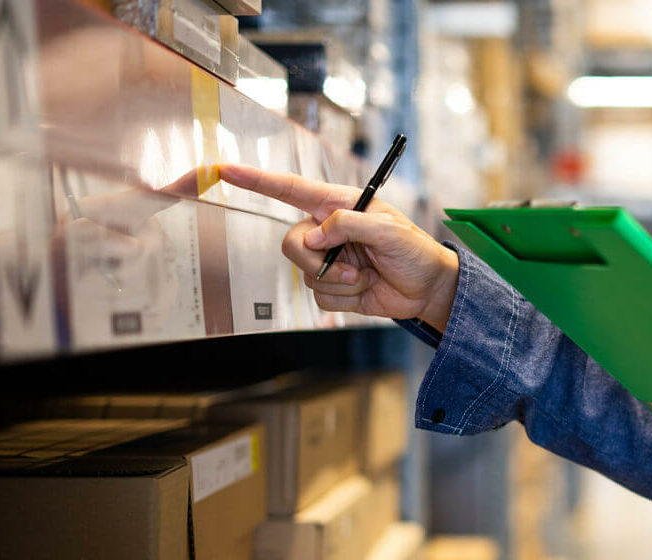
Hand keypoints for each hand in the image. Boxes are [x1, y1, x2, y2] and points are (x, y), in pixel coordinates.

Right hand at [217, 164, 459, 329]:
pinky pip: (319, 297)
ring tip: (368, 276)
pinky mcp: (333, 287)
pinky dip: (344, 298)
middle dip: (317, 261)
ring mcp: (328, 260)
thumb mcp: (389, 230)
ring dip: (340, 281)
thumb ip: (349, 224)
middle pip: (291, 243)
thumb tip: (314, 237)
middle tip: (351, 269)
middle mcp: (327, 230)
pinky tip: (366, 289)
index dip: (256, 180)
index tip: (225, 169)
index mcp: (337, 205)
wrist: (427, 288)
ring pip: (305, 274)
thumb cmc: (415, 251)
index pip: (289, 190)